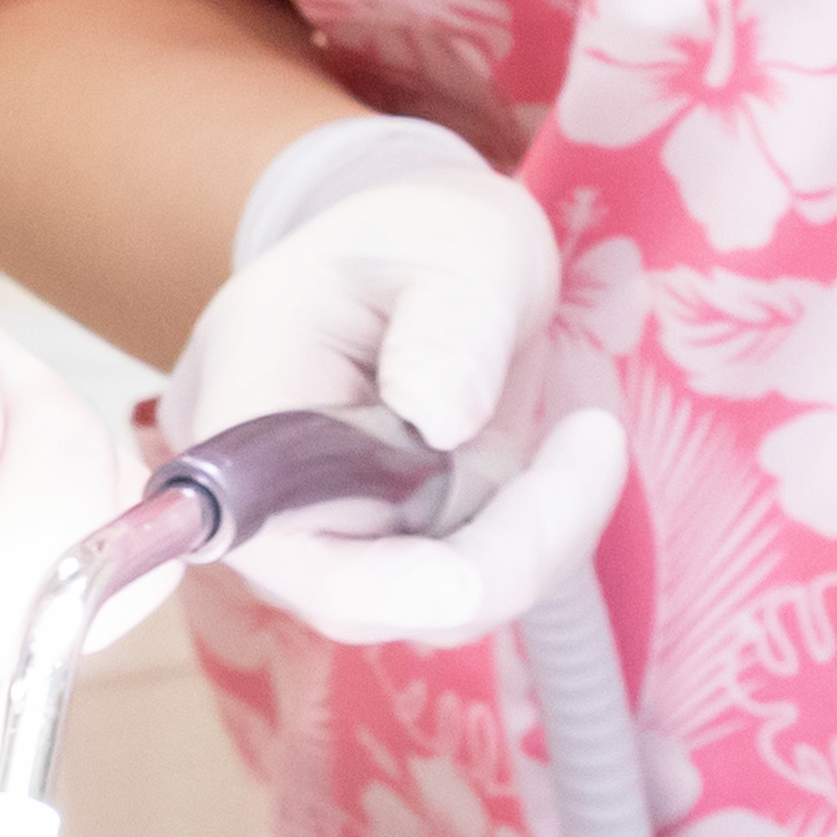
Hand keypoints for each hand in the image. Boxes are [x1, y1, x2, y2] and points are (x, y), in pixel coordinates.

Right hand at [166, 123, 628, 645]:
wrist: (435, 255)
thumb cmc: (428, 234)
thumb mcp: (456, 243)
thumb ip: (449, 321)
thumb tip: (437, 417)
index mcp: (241, 406)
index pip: (271, 541)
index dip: (365, 583)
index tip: (468, 579)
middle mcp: (267, 495)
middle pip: (365, 594)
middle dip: (501, 548)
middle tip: (594, 440)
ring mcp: (332, 535)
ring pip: (435, 603)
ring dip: (535, 535)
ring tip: (586, 427)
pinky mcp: (395, 554)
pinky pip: (473, 584)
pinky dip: (540, 532)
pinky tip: (569, 447)